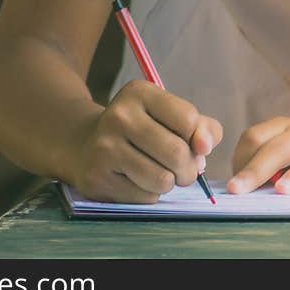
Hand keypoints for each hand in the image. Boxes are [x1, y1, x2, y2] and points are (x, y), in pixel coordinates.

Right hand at [72, 79, 222, 203]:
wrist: (85, 144)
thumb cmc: (143, 131)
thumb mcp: (170, 116)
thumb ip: (202, 127)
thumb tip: (204, 147)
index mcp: (140, 93)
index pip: (188, 119)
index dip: (197, 138)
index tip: (190, 144)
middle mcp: (119, 116)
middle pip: (177, 152)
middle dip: (189, 169)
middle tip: (183, 170)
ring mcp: (105, 147)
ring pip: (163, 179)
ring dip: (170, 183)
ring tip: (161, 175)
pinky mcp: (98, 177)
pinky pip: (145, 196)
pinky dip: (150, 194)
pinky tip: (137, 181)